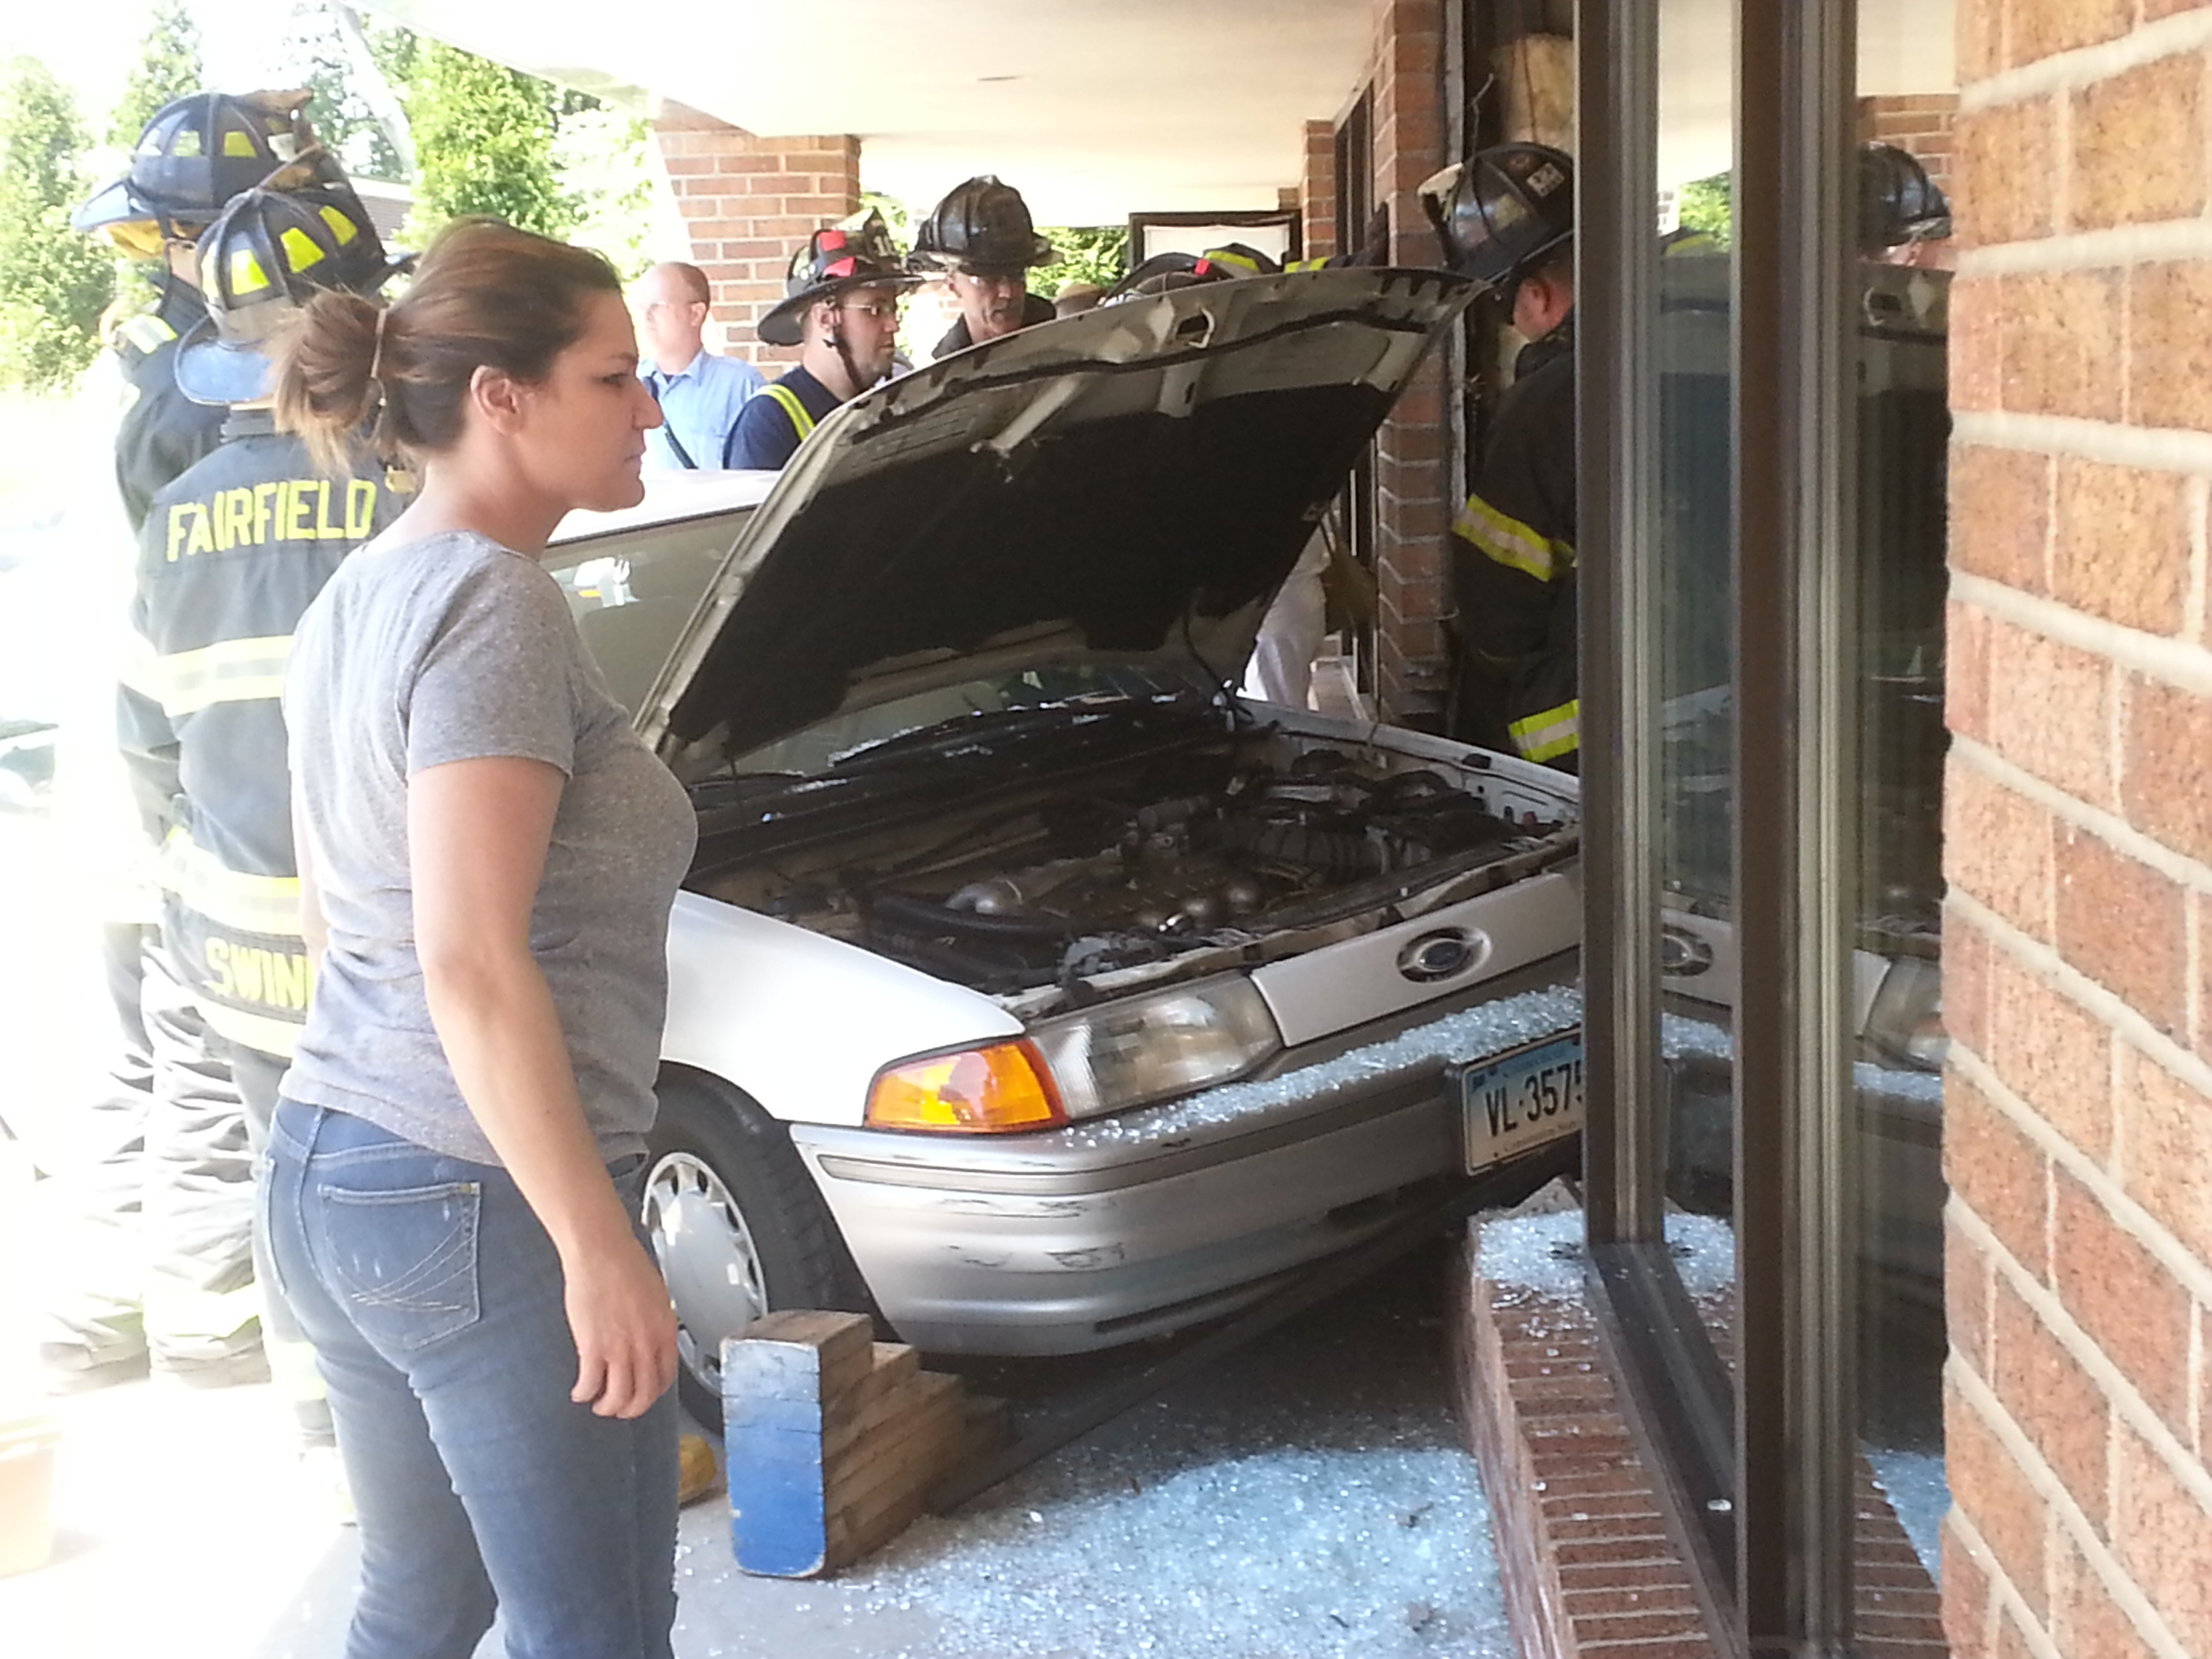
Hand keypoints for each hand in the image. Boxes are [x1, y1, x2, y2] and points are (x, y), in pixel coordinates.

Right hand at [562, 1233, 678, 1417]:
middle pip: (643, 1395)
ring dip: (607, 1407)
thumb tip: (649, 1339)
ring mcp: (620, 1349)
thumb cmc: (626, 1265)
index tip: (645, 1394)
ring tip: (599, 1404)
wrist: (602, 1253)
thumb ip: (654, 1324)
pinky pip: (590, 1385)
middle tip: (621, 1409)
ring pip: (617, 1397)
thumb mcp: (656, 1298)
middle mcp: (646, 1346)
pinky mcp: (593, 1348)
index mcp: (664, 1332)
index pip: (665, 1378)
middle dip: (631, 1408)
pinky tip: (580, 1392)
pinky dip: (584, 1394)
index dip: (653, 1392)